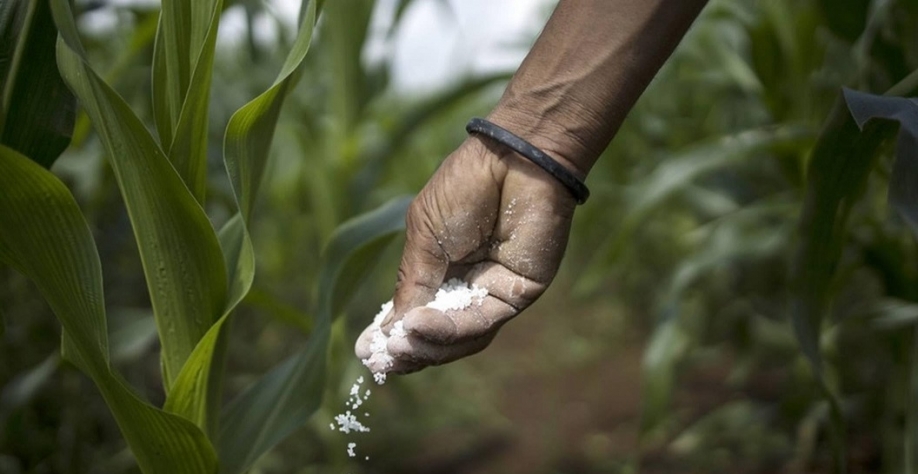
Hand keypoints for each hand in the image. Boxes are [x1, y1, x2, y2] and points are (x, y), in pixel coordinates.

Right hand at [355, 134, 576, 374]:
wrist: (510, 161)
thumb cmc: (464, 188)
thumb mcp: (423, 238)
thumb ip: (412, 286)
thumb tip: (387, 335)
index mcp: (443, 270)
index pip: (418, 315)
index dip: (394, 336)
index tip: (366, 353)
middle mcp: (469, 287)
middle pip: (439, 335)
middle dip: (409, 350)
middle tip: (381, 360)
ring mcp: (494, 293)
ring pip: (461, 338)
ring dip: (427, 346)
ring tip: (398, 345)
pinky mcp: (517, 295)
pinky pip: (481, 322)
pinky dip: (449, 329)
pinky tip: (420, 324)